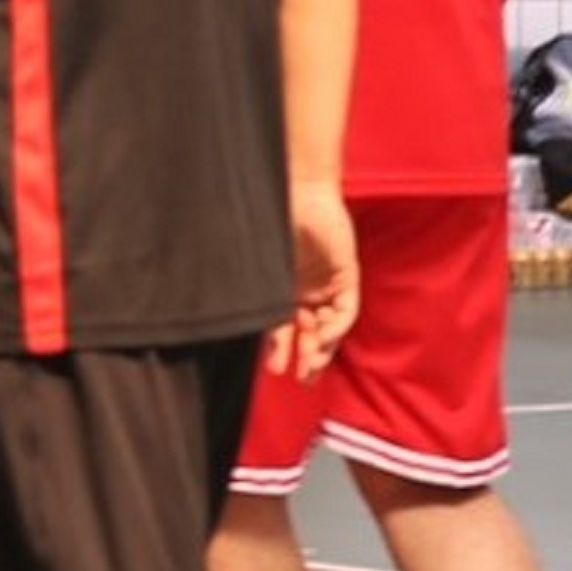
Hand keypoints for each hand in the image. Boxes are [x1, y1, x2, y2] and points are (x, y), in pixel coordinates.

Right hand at [267, 180, 357, 378]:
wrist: (299, 191)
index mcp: (282, 288)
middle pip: (309, 333)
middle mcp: (305, 291)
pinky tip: (323, 337)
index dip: (281, 349)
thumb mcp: (261, 262)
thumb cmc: (272, 220)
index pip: (284, 326)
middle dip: (307, 358)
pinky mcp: (347, 277)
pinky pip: (345, 311)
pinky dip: (335, 326)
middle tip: (302, 379)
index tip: (275, 369)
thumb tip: (224, 315)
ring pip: (328, 327)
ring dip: (321, 348)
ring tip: (311, 365)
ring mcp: (327, 285)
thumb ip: (255, 291)